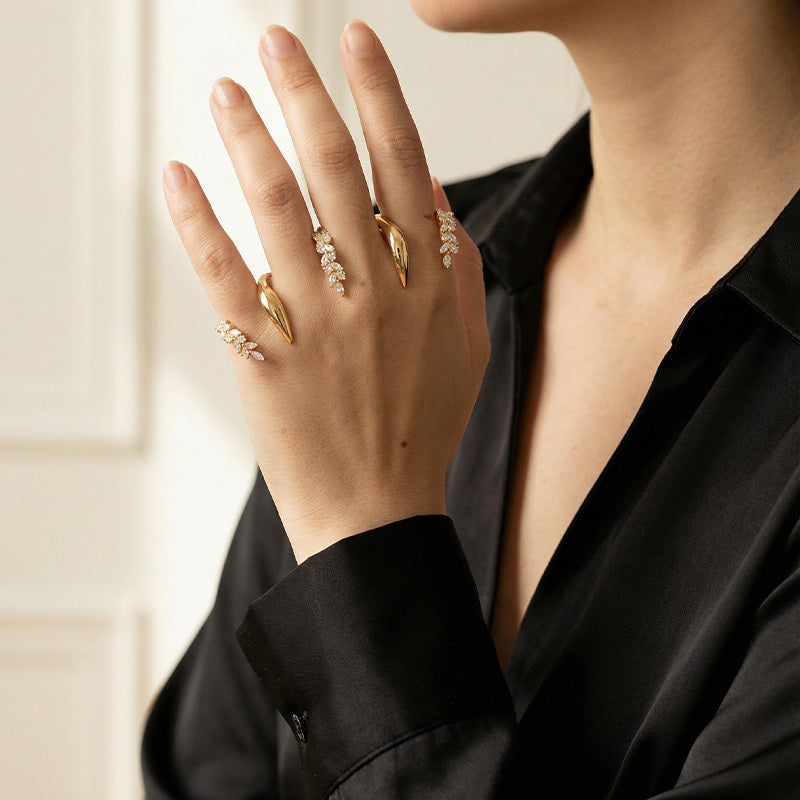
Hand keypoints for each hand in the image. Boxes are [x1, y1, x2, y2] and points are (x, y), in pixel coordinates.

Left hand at [162, 21, 488, 561]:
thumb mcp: (467, 349)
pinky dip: (198, 224)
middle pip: (337, 169)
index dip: (380, 96)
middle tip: (277, 39)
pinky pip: (227, 278)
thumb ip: (459, 269)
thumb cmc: (421, 429)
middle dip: (307, 92)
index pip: (404, 166)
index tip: (359, 41)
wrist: (380, 513)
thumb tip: (432, 193)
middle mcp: (376, 293)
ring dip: (249, 139)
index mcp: (427, 285)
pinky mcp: (266, 358)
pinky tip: (179, 177)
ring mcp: (319, 325)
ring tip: (225, 91)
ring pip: (279, 210)